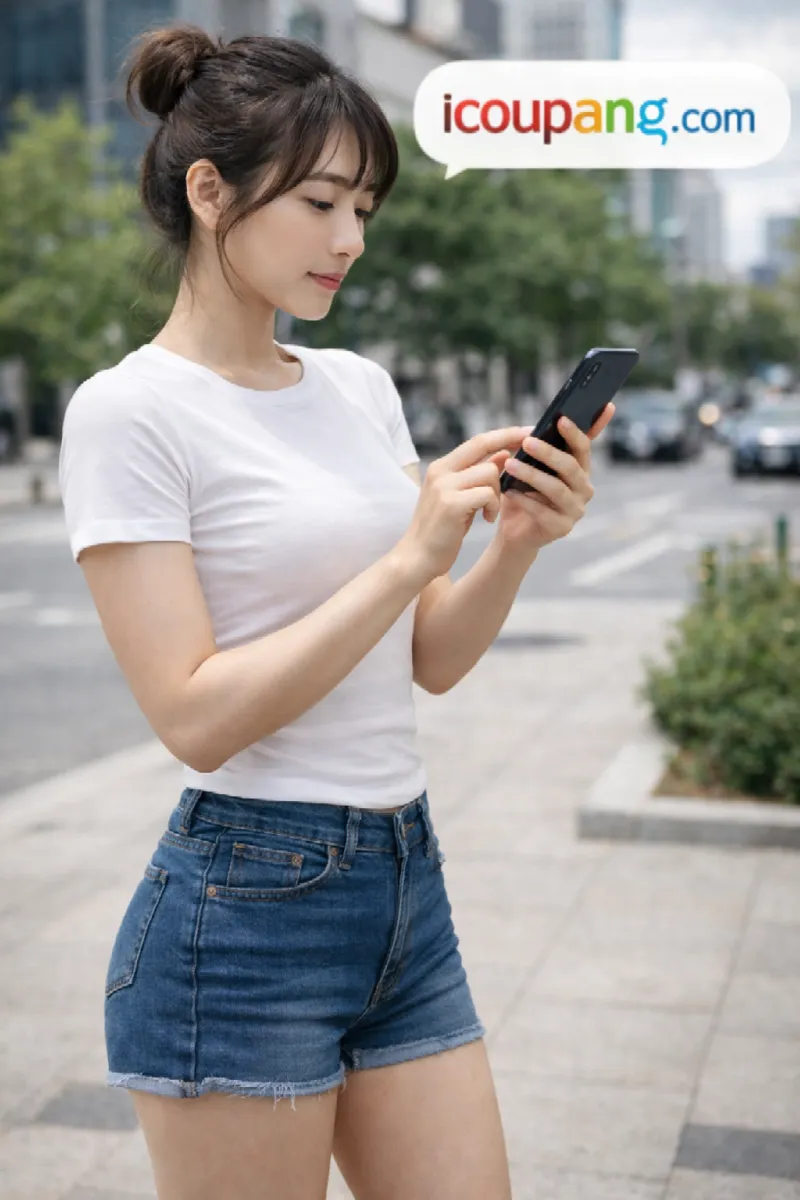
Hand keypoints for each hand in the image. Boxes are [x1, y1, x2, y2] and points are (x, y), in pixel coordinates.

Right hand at [397, 425, 526, 583]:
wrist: (418, 558)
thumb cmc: (442, 530)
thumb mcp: (460, 497)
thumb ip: (477, 476)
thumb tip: (503, 454)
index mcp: (441, 467)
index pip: (477, 441)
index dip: (504, 434)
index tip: (527, 431)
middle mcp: (440, 471)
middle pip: (484, 445)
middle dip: (511, 445)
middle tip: (532, 454)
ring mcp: (444, 486)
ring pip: (490, 472)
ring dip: (498, 492)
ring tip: (490, 511)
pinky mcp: (451, 504)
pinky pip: (488, 494)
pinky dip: (494, 506)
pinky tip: (486, 519)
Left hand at [491, 404, 615, 555]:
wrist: (515, 532)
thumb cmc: (524, 493)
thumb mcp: (531, 467)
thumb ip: (539, 447)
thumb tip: (535, 424)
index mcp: (580, 470)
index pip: (583, 446)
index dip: (575, 432)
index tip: (562, 418)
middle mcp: (584, 489)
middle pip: (571, 467)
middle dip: (548, 452)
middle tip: (527, 441)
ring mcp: (576, 510)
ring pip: (557, 489)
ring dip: (532, 475)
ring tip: (510, 465)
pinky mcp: (562, 528)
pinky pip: (543, 511)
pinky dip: (524, 500)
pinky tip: (509, 491)